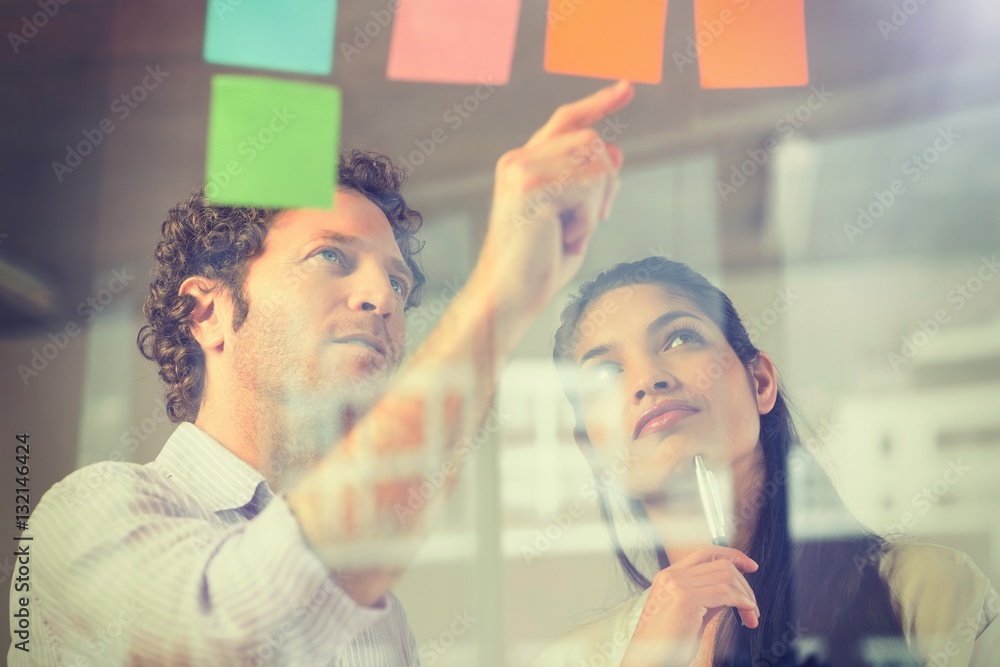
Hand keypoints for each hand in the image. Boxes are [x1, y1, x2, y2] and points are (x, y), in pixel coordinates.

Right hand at [472, 79, 633, 318]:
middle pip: (591, 141)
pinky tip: (565, 238)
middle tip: (595, 220)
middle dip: (607, 182)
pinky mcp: (528, 186)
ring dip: (596, 203)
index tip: (628, 89)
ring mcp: (520, 169)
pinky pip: (587, 186)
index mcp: (524, 165)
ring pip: (594, 161)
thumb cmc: (538, 268)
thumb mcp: (575, 219)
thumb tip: (615, 148)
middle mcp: (518, 160)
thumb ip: (590, 184)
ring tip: (571, 232)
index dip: (598, 103)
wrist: (507, 299)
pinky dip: (587, 218)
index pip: (566, 121)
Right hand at [621, 546, 759, 666]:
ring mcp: (677, 584)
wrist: (648, 658)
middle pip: (721, 564)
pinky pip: (725, 593)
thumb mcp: (689, 614)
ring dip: (746, 595)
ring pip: (726, 576)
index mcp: (670, 576)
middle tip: (752, 607)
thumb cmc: (666, 643)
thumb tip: (732, 591)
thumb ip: (707, 597)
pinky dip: (743, 602)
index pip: (705, 553)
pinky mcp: (686, 599)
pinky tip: (747, 613)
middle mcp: (672, 575)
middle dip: (744, 584)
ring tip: (751, 615)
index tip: (750, 566)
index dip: (732, 555)